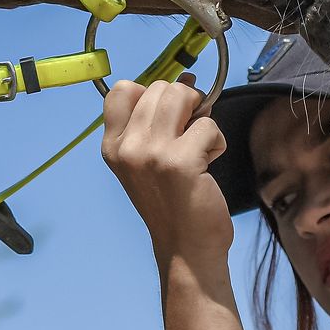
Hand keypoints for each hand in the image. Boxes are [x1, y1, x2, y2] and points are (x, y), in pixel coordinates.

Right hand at [102, 75, 232, 265]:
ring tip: (198, 147)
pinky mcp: (180, 162)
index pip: (122, 89)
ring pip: (183, 96)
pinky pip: (209, 124)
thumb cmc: (173, 202)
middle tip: (189, 135)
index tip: (167, 117)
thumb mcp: (149, 160)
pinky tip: (208, 165)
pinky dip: (217, 141)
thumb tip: (187, 81)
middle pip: (160, 87)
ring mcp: (151, 154)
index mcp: (113, 146)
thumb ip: (160, 121)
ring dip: (201, 116)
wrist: (186, 249)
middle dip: (185, 103)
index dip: (151, 93)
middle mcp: (127, 148)